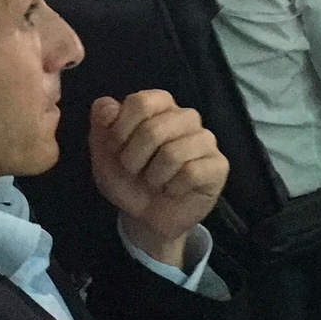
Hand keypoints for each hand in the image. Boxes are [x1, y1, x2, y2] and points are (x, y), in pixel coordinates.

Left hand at [87, 91, 226, 265]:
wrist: (145, 217)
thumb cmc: (127, 179)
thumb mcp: (103, 153)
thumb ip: (101, 124)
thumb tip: (107, 105)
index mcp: (160, 106)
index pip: (141, 102)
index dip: (121, 130)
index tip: (117, 149)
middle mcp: (186, 117)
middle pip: (154, 129)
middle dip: (133, 159)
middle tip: (135, 171)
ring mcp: (205, 140)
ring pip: (172, 153)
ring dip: (153, 176)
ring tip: (155, 181)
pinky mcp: (219, 165)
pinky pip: (192, 173)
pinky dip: (173, 188)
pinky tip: (173, 190)